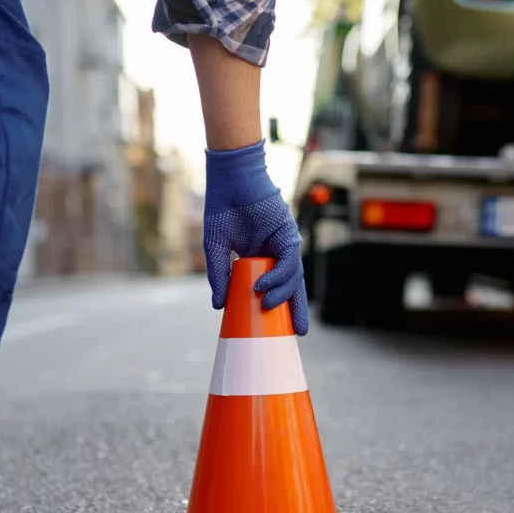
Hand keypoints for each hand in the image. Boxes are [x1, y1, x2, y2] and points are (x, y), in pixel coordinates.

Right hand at [203, 140, 308, 335]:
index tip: (280, 329)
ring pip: (293, 276)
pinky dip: (278, 276)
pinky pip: (289, 261)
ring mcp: (284, 242)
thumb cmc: (222, 208)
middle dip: (297, 309)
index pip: (276, 285)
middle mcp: (277, 251)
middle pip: (292, 285)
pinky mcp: (287, 233)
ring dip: (282, 294)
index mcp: (263, 256)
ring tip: (266, 307)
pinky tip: (263, 288)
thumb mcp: (215, 249)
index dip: (280, 305)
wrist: (229, 179)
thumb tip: (219, 306)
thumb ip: (220, 276)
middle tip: (298, 333)